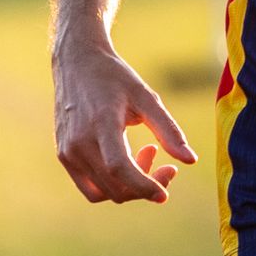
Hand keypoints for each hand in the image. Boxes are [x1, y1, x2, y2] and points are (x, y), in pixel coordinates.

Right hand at [52, 35, 196, 203]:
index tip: (166, 193)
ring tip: (147, 155)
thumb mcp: (146, 97)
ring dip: (130, 187)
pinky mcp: (64, 156)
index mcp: (100, 124)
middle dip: (145, 186)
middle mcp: (78, 143)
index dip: (144, 187)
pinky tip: (127, 159)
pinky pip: (90, 187)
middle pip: (115, 187)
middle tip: (168, 166)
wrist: (78, 63)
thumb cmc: (115, 78)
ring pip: (102, 193)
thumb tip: (191, 160)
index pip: (119, 169)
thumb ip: (168, 129)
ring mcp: (67, 152)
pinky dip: (113, 184)